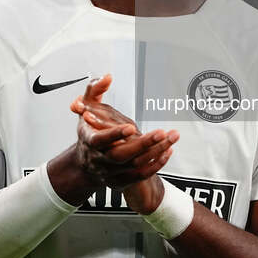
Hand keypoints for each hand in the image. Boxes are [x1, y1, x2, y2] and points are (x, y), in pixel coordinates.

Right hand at [70, 75, 177, 213]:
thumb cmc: (89, 131)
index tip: (130, 127)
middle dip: (144, 144)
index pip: (100, 140)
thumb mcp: (86, 107)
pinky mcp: (122, 181)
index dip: (114, 134)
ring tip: (171, 137)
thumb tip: (107, 77)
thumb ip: (95, 89)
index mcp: (90, 140)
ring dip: (156, 152)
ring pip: (135, 165)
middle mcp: (100, 159)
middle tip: (163, 132)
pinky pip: (141, 175)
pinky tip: (167, 151)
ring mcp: (111, 172)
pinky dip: (156, 164)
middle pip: (122, 155)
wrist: (85, 164)